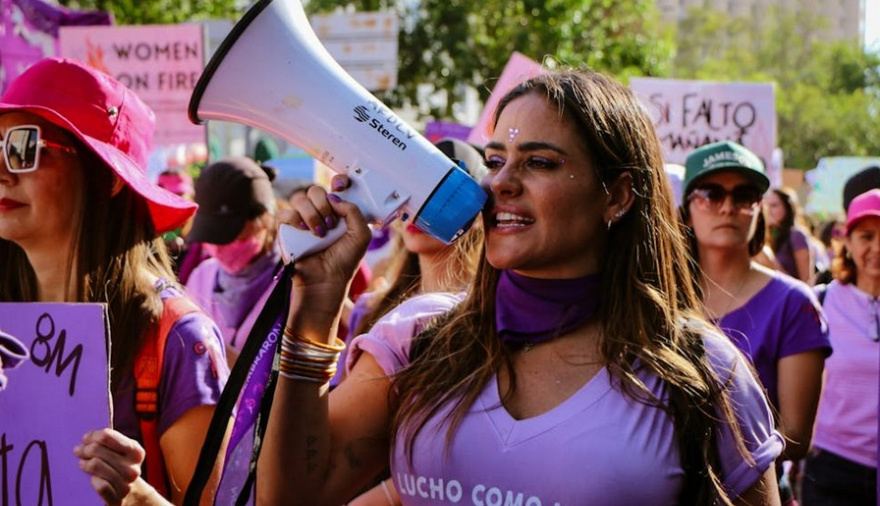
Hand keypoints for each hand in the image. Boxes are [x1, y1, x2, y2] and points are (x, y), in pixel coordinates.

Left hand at [74, 428, 145, 504]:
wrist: (131, 493)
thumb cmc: (119, 467)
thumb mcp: (122, 452)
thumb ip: (110, 441)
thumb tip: (88, 436)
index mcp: (136, 452)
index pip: (107, 436)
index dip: (92, 436)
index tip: (85, 438)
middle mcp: (133, 468)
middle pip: (97, 450)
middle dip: (85, 449)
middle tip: (79, 450)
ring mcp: (126, 485)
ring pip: (96, 465)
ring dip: (85, 464)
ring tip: (82, 463)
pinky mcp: (118, 500)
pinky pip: (101, 486)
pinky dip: (94, 481)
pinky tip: (92, 478)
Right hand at [283, 176, 372, 337]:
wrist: (326, 281)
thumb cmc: (345, 262)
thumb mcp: (361, 235)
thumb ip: (354, 211)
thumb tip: (334, 197)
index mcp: (339, 212)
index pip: (336, 186)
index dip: (339, 181)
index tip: (341, 185)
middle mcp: (320, 213)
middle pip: (315, 189)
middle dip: (324, 204)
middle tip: (330, 223)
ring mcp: (302, 220)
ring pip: (299, 198)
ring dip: (312, 214)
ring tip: (320, 233)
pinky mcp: (288, 230)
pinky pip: (285, 213)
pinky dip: (295, 220)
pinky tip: (305, 232)